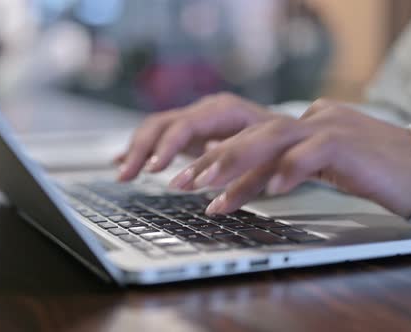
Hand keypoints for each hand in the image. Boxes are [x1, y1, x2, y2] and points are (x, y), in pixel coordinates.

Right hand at [115, 92, 291, 180]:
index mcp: (224, 110)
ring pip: (156, 129)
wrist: (288, 133)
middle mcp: (206, 111)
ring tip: (122, 174)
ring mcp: (196, 120)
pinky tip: (123, 163)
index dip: (167, 147)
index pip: (186, 124)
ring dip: (136, 151)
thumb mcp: (270, 157)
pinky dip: (141, 151)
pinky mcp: (190, 134)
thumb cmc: (282, 144)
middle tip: (127, 176)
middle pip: (163, 123)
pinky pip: (158, 137)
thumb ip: (242, 165)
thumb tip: (211, 171)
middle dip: (141, 149)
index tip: (153, 169)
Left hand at [169, 99, 410, 218]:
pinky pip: (313, 153)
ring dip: (237, 161)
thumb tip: (233, 192)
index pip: (247, 139)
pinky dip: (291, 170)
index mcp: (297, 125)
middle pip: (250, 133)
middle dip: (212, 158)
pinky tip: (275, 190)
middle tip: (181, 182)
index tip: (185, 181)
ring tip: (209, 185)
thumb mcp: (311, 172)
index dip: (212, 159)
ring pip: (273, 136)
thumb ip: (273, 173)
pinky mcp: (348, 142)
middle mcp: (307, 119)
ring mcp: (328, 127)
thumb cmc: (364, 173)